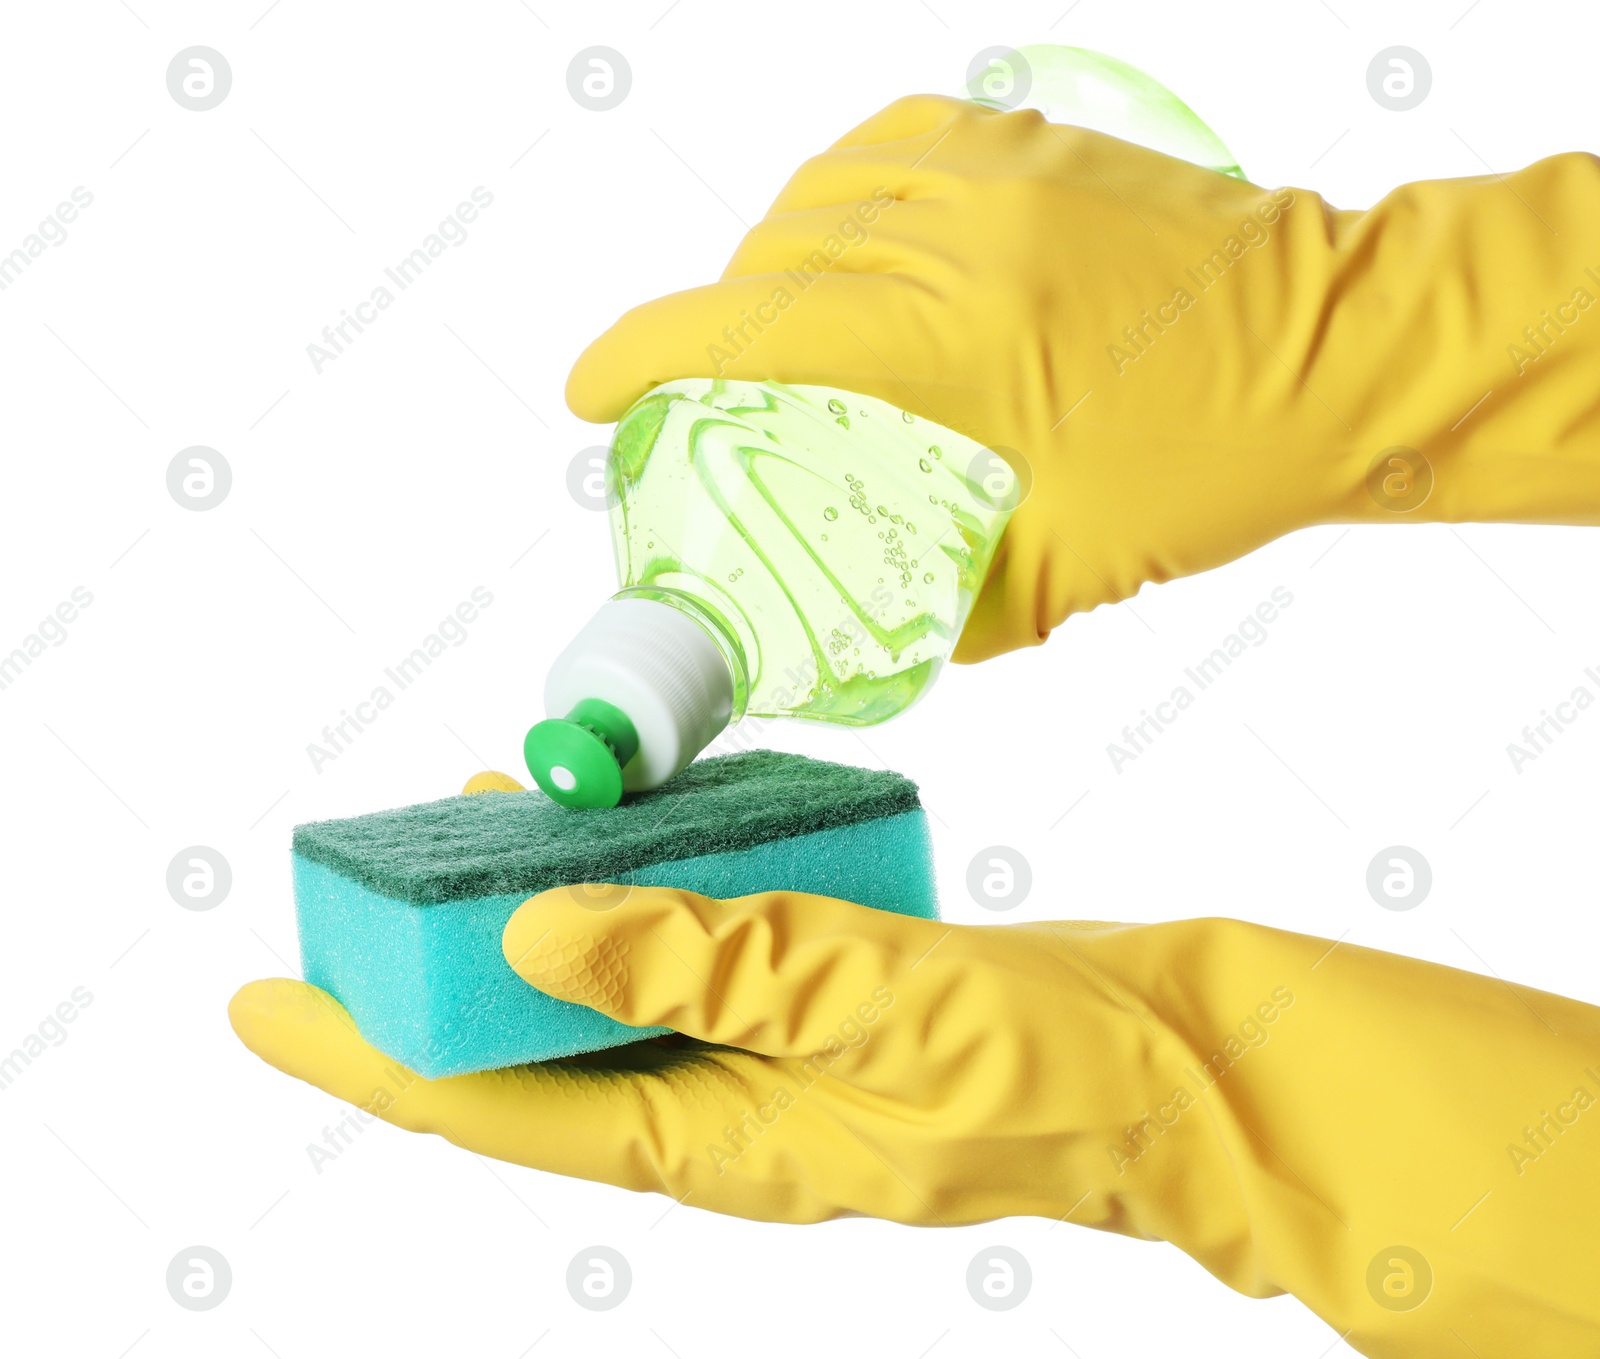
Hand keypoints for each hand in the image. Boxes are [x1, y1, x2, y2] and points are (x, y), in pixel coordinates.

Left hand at [231, 871, 1599, 1356]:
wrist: (1177, 1065)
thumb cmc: (1050, 1068)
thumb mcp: (876, 1010)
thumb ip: (710, 966)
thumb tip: (534, 939)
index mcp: (715, 1144)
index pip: (497, 1111)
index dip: (372, 1059)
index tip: (265, 1001)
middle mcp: (717, 1110)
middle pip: (524, 1059)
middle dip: (423, 991)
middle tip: (344, 902)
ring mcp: (763, 1057)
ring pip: (600, 997)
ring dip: (521, 929)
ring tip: (456, 838)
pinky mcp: (810, 1000)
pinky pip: (684, 953)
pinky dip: (631, 896)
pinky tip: (614, 833)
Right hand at [567, 95, 1599, 659]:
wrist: (1350, 350)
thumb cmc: (1223, 458)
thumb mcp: (1075, 567)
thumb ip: (962, 613)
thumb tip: (890, 651)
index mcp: (954, 340)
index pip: (749, 326)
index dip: (640, 351)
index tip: (585, 390)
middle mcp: (961, 235)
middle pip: (770, 256)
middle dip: (710, 319)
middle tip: (702, 385)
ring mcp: (1002, 172)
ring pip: (822, 191)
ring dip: (772, 253)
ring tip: (775, 317)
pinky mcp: (1040, 144)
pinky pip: (897, 139)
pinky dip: (845, 184)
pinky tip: (847, 228)